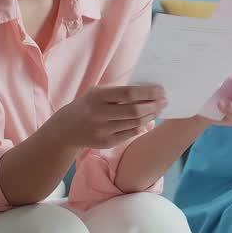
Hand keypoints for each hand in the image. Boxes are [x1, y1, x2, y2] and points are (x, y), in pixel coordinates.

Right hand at [49, 84, 166, 148]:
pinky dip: (141, 126)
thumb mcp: (98, 92)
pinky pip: (130, 134)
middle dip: (154, 105)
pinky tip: (147, 120)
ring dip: (151, 116)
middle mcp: (98, 114)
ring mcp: (101, 130)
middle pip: (135, 110)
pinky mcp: (105, 142)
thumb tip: (148, 90)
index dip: (148, 92)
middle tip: (164, 101)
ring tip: (158, 109)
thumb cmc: (89, 105)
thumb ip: (119, 91)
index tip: (161, 90)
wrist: (67, 128)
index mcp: (97, 96)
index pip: (129, 93)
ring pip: (135, 123)